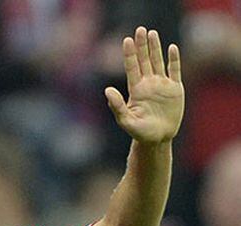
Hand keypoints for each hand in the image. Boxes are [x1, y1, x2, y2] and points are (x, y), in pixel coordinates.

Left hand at [105, 27, 183, 143]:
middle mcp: (148, 84)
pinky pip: (174, 71)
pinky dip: (174, 59)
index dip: (129, 54)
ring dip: (156, 48)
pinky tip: (172, 47)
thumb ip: (117, 106)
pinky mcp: (175, 89)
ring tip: (152, 32)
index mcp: (136, 90)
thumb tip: (107, 90)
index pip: (132, 68)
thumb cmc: (140, 132)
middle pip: (144, 60)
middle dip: (142, 46)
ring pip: (158, 62)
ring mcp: (162, 85)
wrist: (158, 139)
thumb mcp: (126, 121)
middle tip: (140, 29)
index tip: (126, 40)